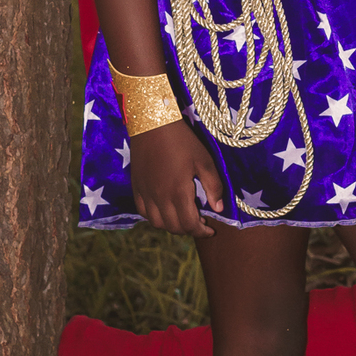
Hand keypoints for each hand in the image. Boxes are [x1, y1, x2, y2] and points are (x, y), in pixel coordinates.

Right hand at [129, 119, 225, 235]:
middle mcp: (159, 197)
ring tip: (182, 218)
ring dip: (171, 226)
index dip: (201, 231)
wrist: (153, 124)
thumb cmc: (182, 140)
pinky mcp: (136, 188)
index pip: (189, 224)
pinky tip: (164, 210)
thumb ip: (213, 186)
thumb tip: (219, 209)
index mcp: (178, 192)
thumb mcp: (204, 160)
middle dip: (188, 230)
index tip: (210, 229)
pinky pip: (143, 212)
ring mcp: (145, 194)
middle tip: (199, 223)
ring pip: (157, 223)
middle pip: (173, 227)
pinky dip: (155, 217)